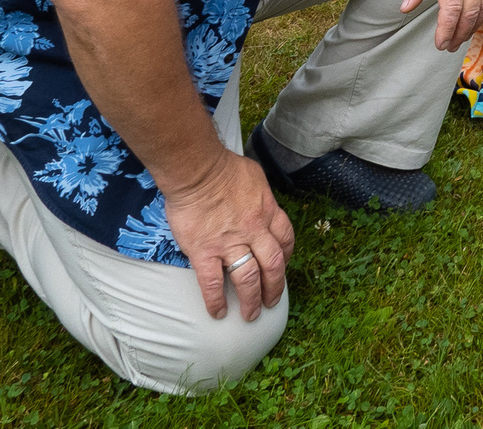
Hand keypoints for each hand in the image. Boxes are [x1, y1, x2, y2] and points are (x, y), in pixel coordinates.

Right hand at [161, 149, 293, 320]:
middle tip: (271, 302)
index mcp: (267, 212)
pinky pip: (212, 283)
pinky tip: (217, 313)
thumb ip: (260, 195)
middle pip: (272, 265)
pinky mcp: (204, 252)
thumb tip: (259, 201)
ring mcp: (230, 243)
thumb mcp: (255, 177)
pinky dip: (216, 301)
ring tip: (250, 315)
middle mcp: (254, 231)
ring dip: (251, 300)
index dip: (286, 258)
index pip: (285, 240)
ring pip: (248, 279)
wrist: (196, 170)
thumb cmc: (224, 168)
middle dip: (274, 288)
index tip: (281, 267)